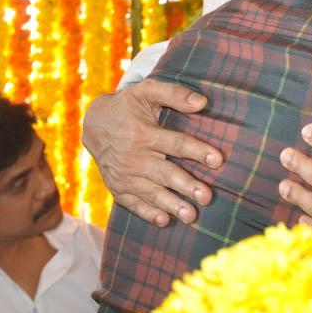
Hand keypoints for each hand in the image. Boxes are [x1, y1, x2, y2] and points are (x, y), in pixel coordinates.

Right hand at [82, 79, 222, 226]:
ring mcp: (125, 176)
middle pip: (165, 173)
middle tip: (206, 197)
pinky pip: (133, 204)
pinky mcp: (118, 188)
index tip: (217, 160)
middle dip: (186, 186)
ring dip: (172, 205)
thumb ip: (174, 94)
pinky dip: (148, 213)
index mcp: (144, 134)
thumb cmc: (127, 106)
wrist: (94, 124)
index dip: (197, 152)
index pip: (176, 144)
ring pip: (152, 192)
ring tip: (191, 215)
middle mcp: (134, 158)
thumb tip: (202, 102)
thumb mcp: (147, 91)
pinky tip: (164, 221)